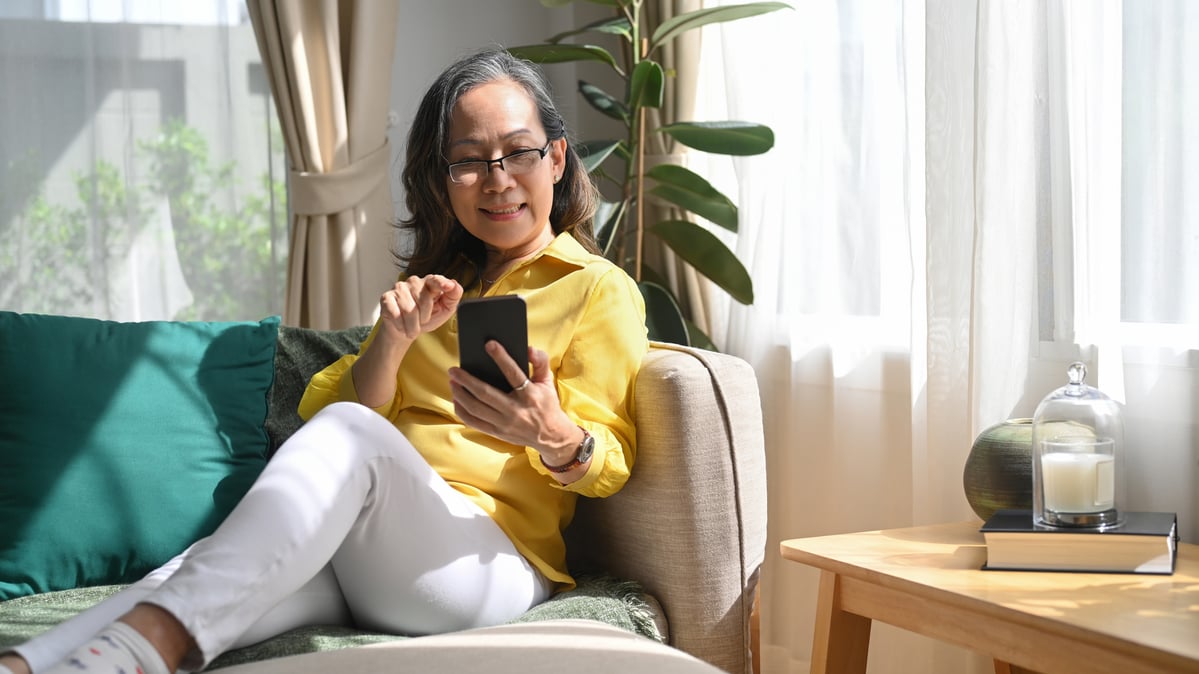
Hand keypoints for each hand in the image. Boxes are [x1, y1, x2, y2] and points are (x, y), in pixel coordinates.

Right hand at [377, 275, 462, 343]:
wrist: (405, 330)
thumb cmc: (425, 318)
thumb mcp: (445, 309)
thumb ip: (452, 297)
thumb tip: (455, 285)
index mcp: (430, 283)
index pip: (437, 280)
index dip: (442, 283)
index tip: (448, 286)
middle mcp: (414, 281)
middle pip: (424, 301)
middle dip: (424, 317)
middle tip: (422, 321)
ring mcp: (399, 288)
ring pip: (409, 310)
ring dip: (412, 325)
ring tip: (412, 326)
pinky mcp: (387, 297)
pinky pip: (396, 314)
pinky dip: (401, 325)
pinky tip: (401, 324)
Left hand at [448, 343, 578, 456]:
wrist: (551, 436)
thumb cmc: (547, 404)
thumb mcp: (547, 382)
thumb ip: (540, 362)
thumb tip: (529, 348)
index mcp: (530, 395)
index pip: (514, 373)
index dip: (501, 357)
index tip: (489, 344)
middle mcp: (516, 410)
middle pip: (485, 393)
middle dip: (466, 380)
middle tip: (454, 369)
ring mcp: (505, 424)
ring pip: (475, 408)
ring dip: (460, 394)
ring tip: (453, 382)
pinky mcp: (497, 433)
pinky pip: (474, 422)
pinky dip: (462, 410)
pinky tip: (457, 399)